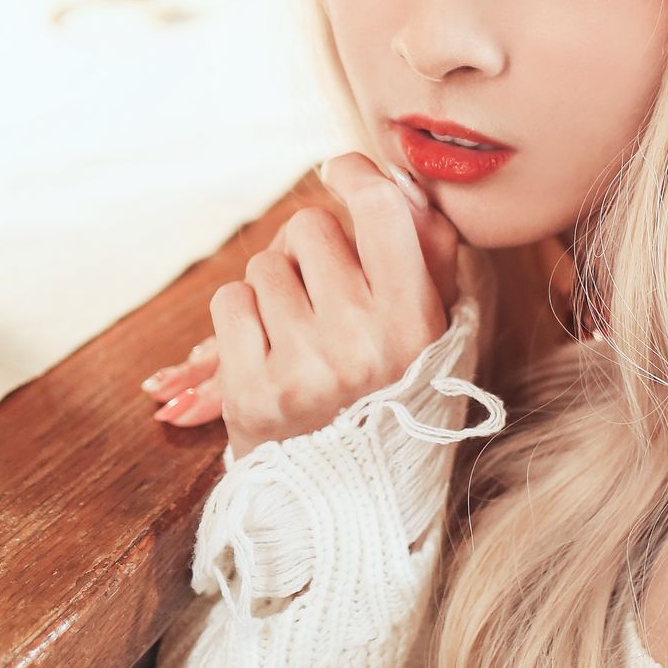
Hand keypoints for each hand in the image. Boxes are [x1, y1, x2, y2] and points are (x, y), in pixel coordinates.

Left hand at [143, 155, 461, 454]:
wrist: (350, 497)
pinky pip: (229, 302)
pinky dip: (241, 317)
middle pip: (309, 228)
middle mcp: (360, 343)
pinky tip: (269, 349)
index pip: (381, 210)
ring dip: (274, 286)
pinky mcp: (249, 393)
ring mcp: (301, 369)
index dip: (355, 174)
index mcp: (416, 322)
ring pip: (263, 266)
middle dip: (308, 247)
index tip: (341, 171)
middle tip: (321, 286)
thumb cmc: (399, 394)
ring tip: (299, 329)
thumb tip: (401, 179)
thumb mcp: (438, 328)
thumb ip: (432, 249)